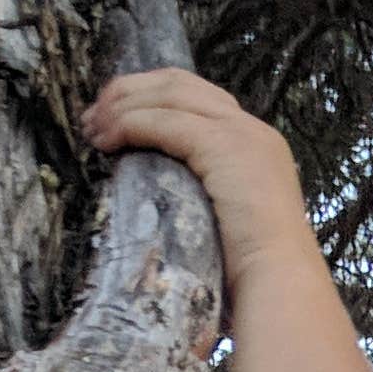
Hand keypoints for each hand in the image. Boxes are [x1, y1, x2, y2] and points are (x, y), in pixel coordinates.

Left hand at [84, 68, 314, 286]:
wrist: (281, 287)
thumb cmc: (254, 278)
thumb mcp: (227, 226)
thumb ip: (203, 201)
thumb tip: (160, 206)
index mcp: (256, 145)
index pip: (197, 100)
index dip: (151, 98)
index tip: (114, 119)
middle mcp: (252, 130)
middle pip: (180, 84)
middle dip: (130, 92)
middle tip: (92, 116)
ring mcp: (241, 134)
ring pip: (169, 96)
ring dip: (123, 106)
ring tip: (91, 129)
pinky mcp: (224, 146)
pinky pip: (165, 122)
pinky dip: (130, 124)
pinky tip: (105, 140)